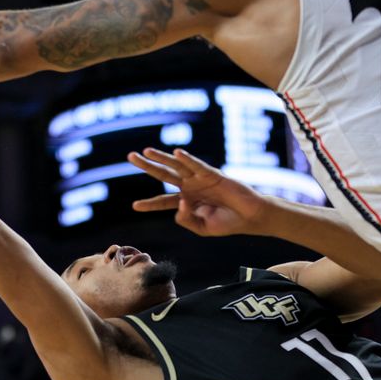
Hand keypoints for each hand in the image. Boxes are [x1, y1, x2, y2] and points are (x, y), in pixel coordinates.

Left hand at [128, 148, 270, 236]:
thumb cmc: (227, 223)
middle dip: (147, 166)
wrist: (250, 218)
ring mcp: (199, 179)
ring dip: (161, 158)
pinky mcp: (212, 175)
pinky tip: (176, 153)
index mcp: (186, 202)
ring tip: (146, 151)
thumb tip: (180, 203)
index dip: (150, 203)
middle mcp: (189, 187)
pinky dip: (187, 159)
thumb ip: (186, 219)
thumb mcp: (202, 228)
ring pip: (176, 167)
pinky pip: (197, 166)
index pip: (163, 201)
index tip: (134, 206)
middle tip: (131, 156)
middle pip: (163, 175)